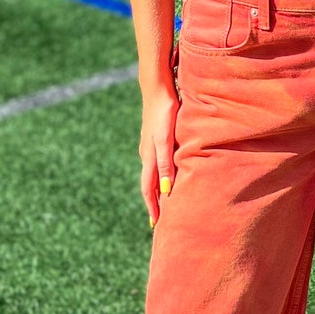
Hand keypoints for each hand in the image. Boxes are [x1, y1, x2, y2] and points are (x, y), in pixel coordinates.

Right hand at [138, 81, 178, 227]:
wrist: (156, 88)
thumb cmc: (164, 113)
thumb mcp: (166, 140)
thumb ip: (165, 164)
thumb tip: (165, 191)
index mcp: (149, 158)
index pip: (149, 189)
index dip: (153, 207)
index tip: (157, 225)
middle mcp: (147, 154)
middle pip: (149, 184)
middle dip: (153, 202)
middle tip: (159, 220)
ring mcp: (150, 145)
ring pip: (153, 173)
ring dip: (157, 189)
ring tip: (163, 201)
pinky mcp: (155, 137)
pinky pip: (156, 162)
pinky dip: (160, 175)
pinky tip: (167, 173)